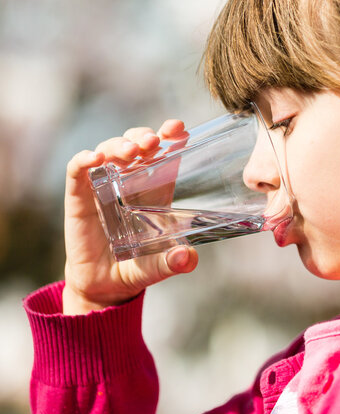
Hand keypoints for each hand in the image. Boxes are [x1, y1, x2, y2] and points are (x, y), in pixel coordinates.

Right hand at [63, 119, 198, 314]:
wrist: (104, 285)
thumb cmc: (137, 266)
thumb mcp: (159, 264)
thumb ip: (174, 261)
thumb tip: (188, 258)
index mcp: (154, 187)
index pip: (163, 152)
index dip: (170, 135)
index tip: (178, 128)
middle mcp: (128, 180)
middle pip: (135, 142)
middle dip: (143, 136)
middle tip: (153, 142)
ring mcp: (102, 185)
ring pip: (108, 149)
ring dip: (120, 145)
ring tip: (131, 152)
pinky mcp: (78, 196)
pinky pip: (77, 170)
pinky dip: (84, 160)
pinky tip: (94, 159)